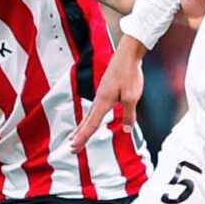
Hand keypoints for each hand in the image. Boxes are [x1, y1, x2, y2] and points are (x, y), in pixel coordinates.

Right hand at [70, 36, 144, 151]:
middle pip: (87, 122)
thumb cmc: (129, 73)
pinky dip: (89, 119)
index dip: (83, 137)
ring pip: (89, 115)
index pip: (92, 125)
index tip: (74, 147)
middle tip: (71, 148)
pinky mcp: (105, 91)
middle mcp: (99, 99)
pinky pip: (94, 109)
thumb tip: (126, 129)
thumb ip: (129, 115)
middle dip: (79, 136)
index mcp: (103, 102)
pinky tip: (90, 121)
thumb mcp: (132, 97)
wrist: (128, 54)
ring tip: (74, 137)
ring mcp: (101, 95)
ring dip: (82, 128)